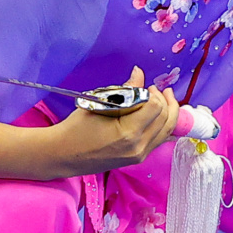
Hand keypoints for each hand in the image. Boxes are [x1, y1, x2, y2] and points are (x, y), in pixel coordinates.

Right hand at [47, 65, 180, 176]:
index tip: (145, 85)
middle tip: (155, 89)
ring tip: (165, 98)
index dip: (153, 93)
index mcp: (128, 133)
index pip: (155, 108)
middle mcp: (138, 147)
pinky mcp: (138, 158)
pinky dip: (163, 125)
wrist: (63, 155)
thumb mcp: (99, 104)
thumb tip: (139, 74)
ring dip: (169, 112)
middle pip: (165, 119)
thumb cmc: (76, 128)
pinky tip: (160, 115)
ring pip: (167, 131)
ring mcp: (139, 156)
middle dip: (164, 101)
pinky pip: (159, 139)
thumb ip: (125, 91)